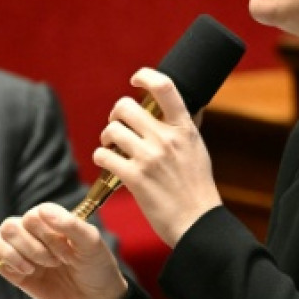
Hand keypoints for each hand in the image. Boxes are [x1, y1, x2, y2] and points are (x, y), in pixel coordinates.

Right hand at [0, 203, 127, 298]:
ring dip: (10, 253)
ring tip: (31, 269)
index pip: (33, 216)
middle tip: (55, 264)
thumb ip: (70, 225)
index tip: (65, 254)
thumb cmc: (96, 267)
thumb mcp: (92, 244)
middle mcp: (33, 231)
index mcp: (51, 219)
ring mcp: (20, 250)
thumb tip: (42, 210)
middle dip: (31, 248)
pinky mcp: (11, 270)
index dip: (44, 235)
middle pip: (11, 226)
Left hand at [97, 68, 221, 246]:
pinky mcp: (135, 178)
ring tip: (111, 148)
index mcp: (184, 128)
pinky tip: (108, 164)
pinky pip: (104, 156)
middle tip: (117, 126)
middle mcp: (166, 139)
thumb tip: (174, 105)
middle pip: (126, 107)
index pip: (164, 87)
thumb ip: (183, 128)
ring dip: (106, 139)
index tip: (135, 80)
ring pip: (112, 130)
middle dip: (116, 115)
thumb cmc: (197, 188)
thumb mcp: (197, 150)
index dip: (145, 76)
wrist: (197, 222)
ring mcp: (150, 158)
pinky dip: (101, 158)